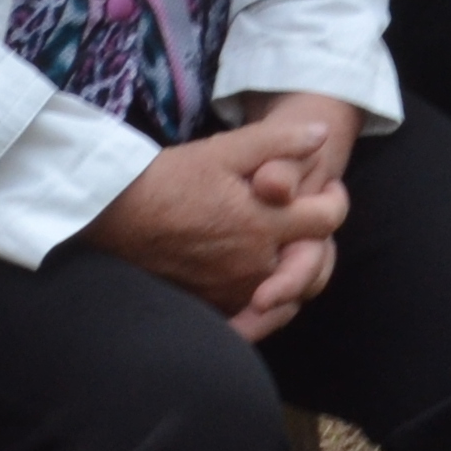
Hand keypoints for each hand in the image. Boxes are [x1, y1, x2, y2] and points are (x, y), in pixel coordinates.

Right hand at [79, 106, 352, 341]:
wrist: (115, 214)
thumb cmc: (170, 178)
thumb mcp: (225, 149)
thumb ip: (279, 141)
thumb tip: (323, 135)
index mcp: (264, 223)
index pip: (327, 221)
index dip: (335, 201)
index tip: (326, 189)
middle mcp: (254, 264)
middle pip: (315, 263)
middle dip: (320, 240)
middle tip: (310, 219)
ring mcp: (232, 291)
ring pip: (289, 294)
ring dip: (297, 270)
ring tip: (290, 245)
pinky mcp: (212, 305)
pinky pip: (255, 316)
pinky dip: (267, 301)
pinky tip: (264, 282)